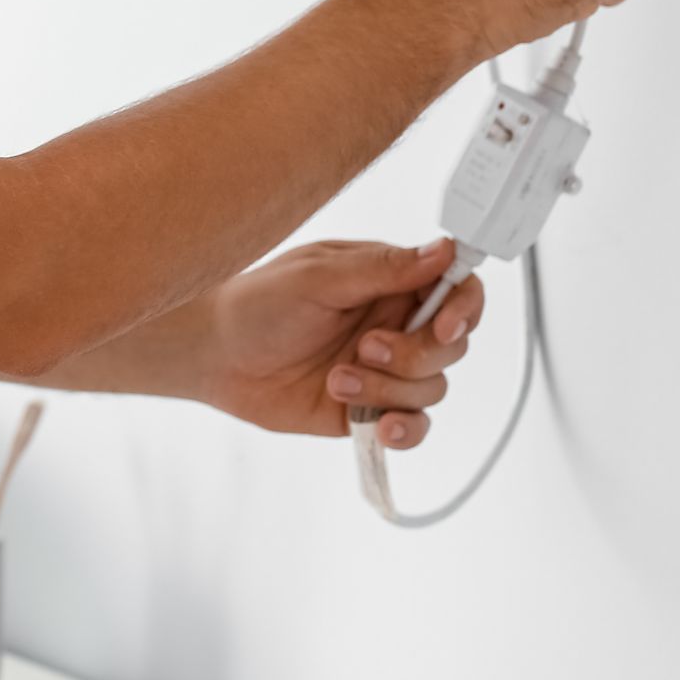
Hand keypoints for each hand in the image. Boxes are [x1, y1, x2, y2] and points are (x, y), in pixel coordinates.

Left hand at [195, 238, 483, 449]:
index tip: (444, 325)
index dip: (464, 307)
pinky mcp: (370, 408)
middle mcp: (392, 322)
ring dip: (390, 388)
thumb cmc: (256, 303)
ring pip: (432, 386)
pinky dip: (406, 429)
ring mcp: (383, 368)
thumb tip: (443, 249)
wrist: (216, 356)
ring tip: (338, 379)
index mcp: (385, 280)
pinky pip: (415, 424)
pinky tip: (381, 427)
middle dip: (416, 353)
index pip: (454, 286)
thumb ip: (382, 268)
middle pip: (451, 345)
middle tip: (367, 347)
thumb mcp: (317, 276)